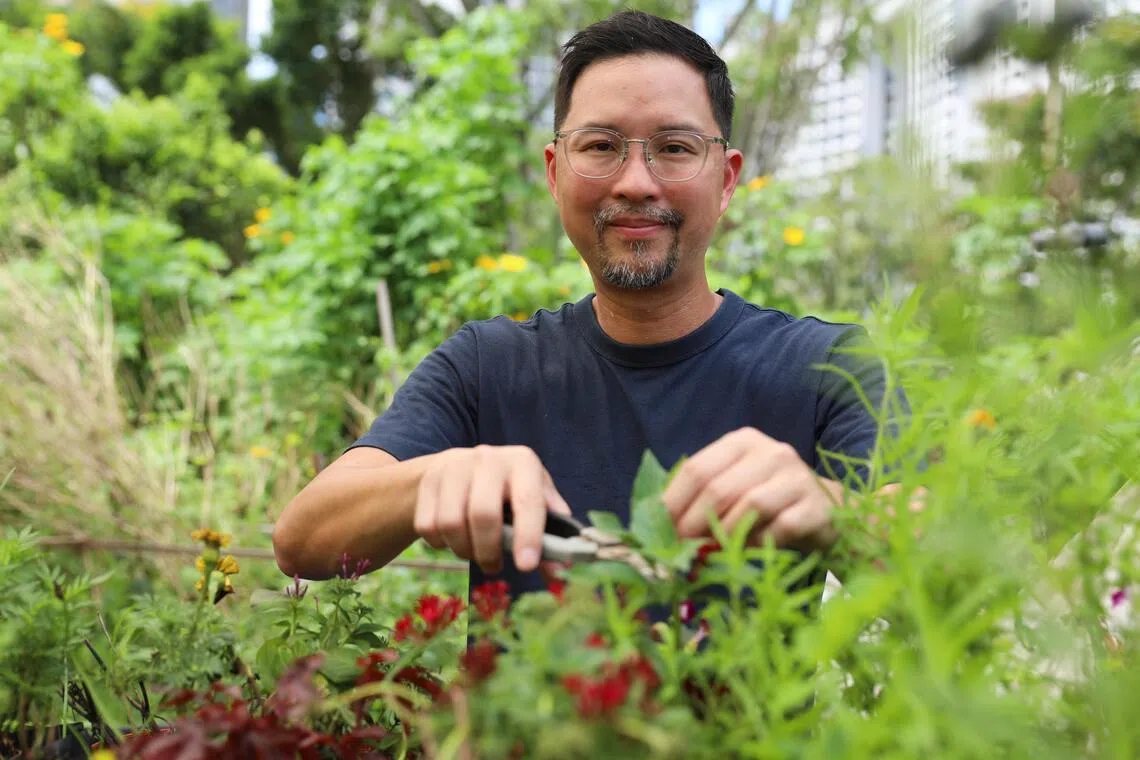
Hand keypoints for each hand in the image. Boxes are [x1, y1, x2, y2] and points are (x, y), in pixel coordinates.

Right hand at [414, 445, 571, 574]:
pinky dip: (440, 544)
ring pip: (451, 523)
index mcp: (522, 462)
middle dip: (488, 551)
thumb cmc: (509, 490)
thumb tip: (556, 572)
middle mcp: (488, 458)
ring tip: (474, 552)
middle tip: (494, 566)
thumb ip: (549, 533)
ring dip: (463, 550)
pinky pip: (428, 526)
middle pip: (483, 514)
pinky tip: (453, 540)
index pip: (528, 502)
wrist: (463, 467)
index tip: (526, 566)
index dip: (528, 536)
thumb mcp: (535, 498)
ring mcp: (454, 466)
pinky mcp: (429, 480)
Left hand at [662, 428, 841, 551]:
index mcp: (742, 442)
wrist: (826, 510)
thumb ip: (701, 495)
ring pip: (749, 506)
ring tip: (711, 552)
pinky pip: (780, 528)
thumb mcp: (734, 486)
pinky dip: (758, 543)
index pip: (697, 469)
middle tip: (682, 549)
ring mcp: (798, 477)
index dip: (673, 503)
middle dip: (694, 524)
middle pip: (719, 489)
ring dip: (725, 535)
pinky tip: (748, 551)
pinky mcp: (817, 507)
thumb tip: (658, 522)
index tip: (660, 530)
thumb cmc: (768, 500)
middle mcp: (772, 452)